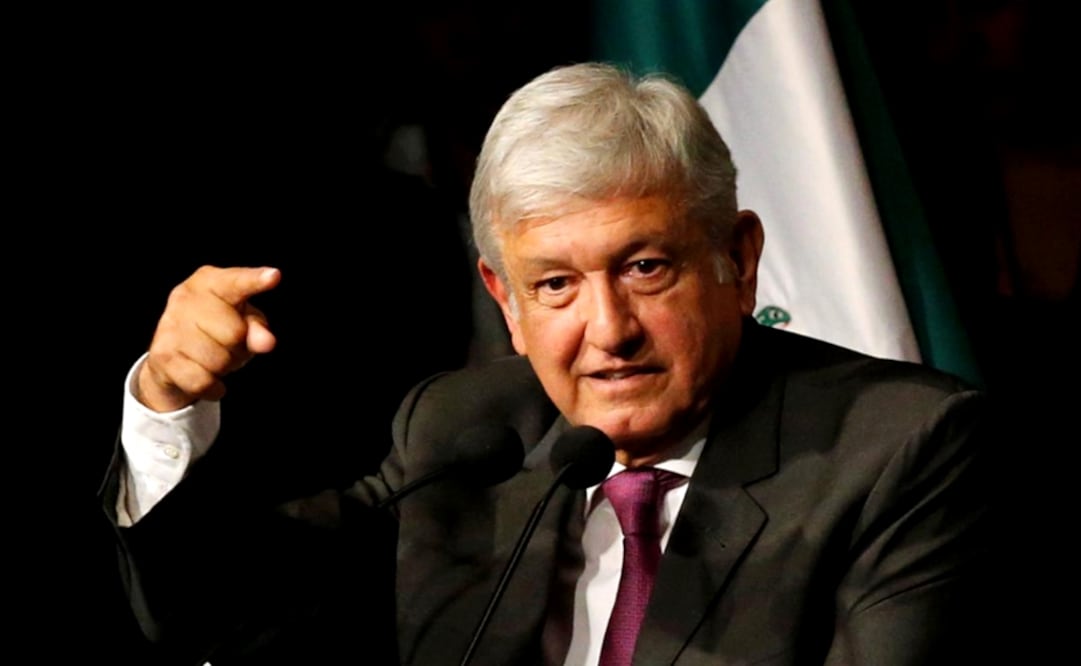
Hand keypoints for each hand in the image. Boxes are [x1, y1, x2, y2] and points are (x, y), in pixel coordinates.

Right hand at [136, 266, 280, 411]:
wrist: (172, 359)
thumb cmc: (217, 331)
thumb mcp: (244, 323)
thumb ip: (257, 328)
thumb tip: (266, 342)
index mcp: (210, 281)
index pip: (236, 282)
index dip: (254, 281)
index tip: (274, 276)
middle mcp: (186, 297)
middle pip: (233, 332)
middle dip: (238, 347)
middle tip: (228, 345)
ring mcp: (169, 325)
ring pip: (218, 360)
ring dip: (224, 367)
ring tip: (214, 358)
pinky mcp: (162, 354)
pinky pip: (202, 380)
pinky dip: (212, 386)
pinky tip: (206, 377)